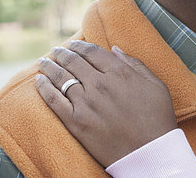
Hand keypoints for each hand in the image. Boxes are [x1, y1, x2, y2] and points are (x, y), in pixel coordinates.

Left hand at [35, 40, 176, 166]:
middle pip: (74, 61)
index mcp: (120, 72)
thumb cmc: (157, 118)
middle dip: (62, 53)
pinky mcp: (75, 122)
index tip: (73, 43)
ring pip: (61, 77)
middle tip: (56, 50)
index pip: (93, 52)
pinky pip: (53, 100)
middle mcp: (100, 84)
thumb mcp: (156, 84)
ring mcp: (85, 103)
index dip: (80, 45)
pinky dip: (44, 87)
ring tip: (44, 61)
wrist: (149, 152)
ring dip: (50, 66)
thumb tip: (115, 49)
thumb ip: (135, 64)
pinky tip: (39, 80)